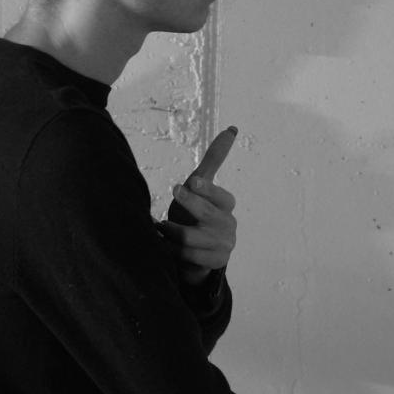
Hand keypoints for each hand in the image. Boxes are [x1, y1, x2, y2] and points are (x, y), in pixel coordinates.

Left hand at [160, 127, 238, 284]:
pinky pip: (186, 257)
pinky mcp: (214, 264)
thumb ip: (214, 160)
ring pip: (190, 238)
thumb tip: (231, 129)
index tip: (191, 183)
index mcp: (226, 204)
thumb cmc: (194, 215)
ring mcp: (224, 246)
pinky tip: (165, 245)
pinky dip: (171, 250)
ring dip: (171, 232)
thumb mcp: (199, 187)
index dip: (205, 190)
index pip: (220, 196)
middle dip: (187, 206)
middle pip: (206, 215)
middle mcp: (228, 224)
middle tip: (172, 196)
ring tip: (162, 227)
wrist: (194, 255)